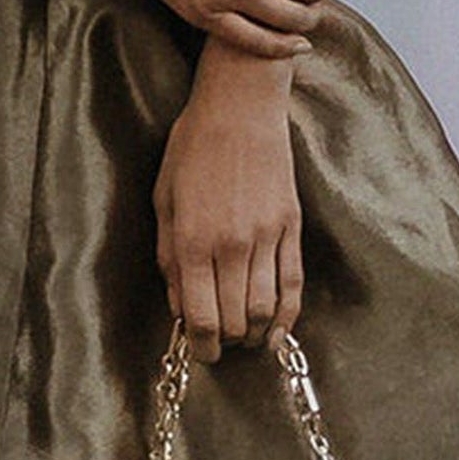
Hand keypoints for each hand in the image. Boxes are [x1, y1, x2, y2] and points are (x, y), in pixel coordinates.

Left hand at [156, 59, 302, 348]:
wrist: (240, 107)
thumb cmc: (192, 149)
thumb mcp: (164, 201)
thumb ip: (169, 258)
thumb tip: (179, 307)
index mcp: (194, 239)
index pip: (202, 316)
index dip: (202, 345)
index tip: (201, 352)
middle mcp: (233, 244)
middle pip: (236, 319)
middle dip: (226, 342)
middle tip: (219, 345)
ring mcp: (267, 236)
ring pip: (266, 309)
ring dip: (254, 333)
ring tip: (244, 336)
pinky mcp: (291, 226)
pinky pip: (294, 284)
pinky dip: (288, 316)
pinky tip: (278, 331)